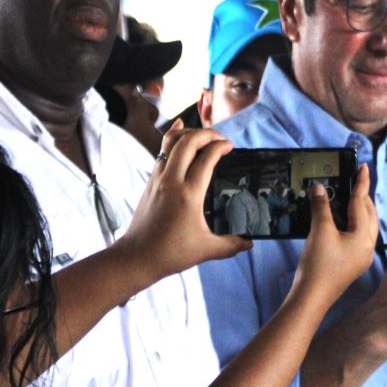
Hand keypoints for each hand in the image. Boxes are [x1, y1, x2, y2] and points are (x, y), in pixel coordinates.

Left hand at [119, 127, 249, 279]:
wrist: (136, 256)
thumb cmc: (170, 253)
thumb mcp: (206, 250)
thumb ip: (231, 245)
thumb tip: (250, 243)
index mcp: (188, 195)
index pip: (206, 158)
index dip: (220, 147)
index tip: (230, 146)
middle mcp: (171, 181)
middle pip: (188, 142)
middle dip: (207, 134)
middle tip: (221, 139)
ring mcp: (158, 178)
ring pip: (171, 141)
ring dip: (189, 132)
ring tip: (204, 134)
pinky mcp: (150, 181)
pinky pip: (161, 150)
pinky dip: (173, 137)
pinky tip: (180, 129)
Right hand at [292, 165, 377, 305]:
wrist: (312, 297)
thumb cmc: (318, 265)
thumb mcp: (319, 231)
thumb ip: (322, 207)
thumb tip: (320, 188)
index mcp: (363, 237)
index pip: (362, 203)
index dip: (361, 183)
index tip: (363, 167)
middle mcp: (367, 247)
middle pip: (369, 214)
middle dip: (363, 197)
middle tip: (356, 182)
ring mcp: (361, 257)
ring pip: (365, 226)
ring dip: (359, 210)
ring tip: (350, 198)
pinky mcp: (352, 263)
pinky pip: (358, 236)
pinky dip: (353, 224)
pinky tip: (342, 222)